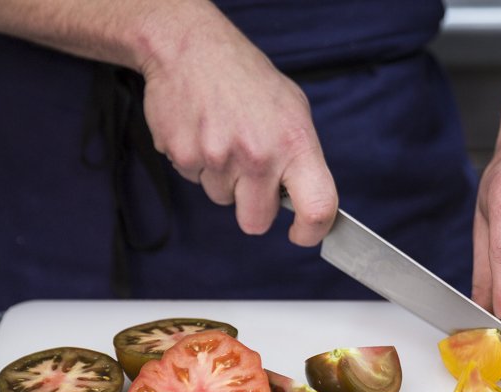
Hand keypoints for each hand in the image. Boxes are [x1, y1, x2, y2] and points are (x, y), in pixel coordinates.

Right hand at [139, 13, 336, 245]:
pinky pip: (194, 180)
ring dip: (223, 179)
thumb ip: (301, 158)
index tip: (302, 234)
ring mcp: (218, 158)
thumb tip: (305, 201)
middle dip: (253, 207)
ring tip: (223, 137)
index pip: (317, 208)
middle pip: (256, 222)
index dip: (312, 232)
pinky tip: (203, 131)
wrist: (190, 47)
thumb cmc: (247, 79)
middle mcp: (258, 155)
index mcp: (295, 144)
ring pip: (222, 201)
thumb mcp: (293, 111)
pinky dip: (198, 164)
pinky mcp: (183, 156)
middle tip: (249, 175)